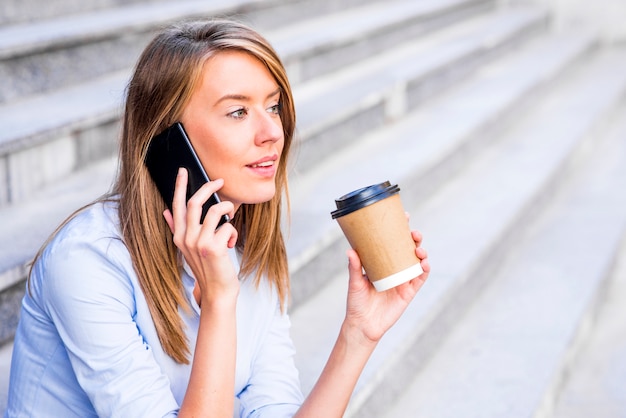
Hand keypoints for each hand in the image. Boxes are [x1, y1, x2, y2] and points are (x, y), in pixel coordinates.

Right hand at [163, 168, 238, 303]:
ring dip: (228, 210)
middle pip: (195, 202)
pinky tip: (231, 243)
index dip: (180, 186)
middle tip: (220, 182)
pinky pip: (228, 226)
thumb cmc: (208, 268)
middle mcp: (186, 238)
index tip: (183, 170)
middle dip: (209, 187)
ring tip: (231, 217)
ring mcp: (199, 243)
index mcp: (179, 236)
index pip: (177, 206)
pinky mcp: (214, 247)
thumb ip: (178, 229)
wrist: (217, 291)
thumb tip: (166, 211)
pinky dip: (233, 232)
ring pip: (216, 211)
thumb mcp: (189, 248)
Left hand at [343, 229, 429, 344]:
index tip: (404, 217)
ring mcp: (403, 280)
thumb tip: (350, 250)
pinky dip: (424, 270)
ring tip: (419, 249)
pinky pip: (420, 279)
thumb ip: (354, 268)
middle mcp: (394, 269)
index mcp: (382, 263)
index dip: (400, 229)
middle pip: (408, 249)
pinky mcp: (409, 292)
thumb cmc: (356, 302)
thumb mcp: (354, 283)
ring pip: (416, 261)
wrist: (363, 325)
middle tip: (414, 234)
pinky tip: (424, 264)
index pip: (392, 242)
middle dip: (414, 239)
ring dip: (421, 252)